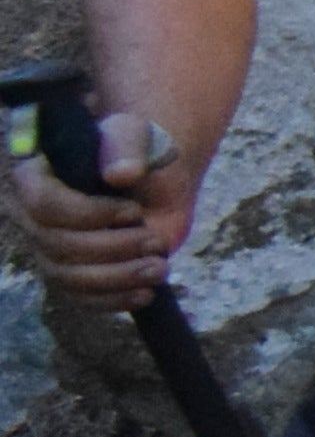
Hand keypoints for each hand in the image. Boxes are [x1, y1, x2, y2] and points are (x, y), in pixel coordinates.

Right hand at [11, 106, 194, 312]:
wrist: (151, 182)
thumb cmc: (134, 153)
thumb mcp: (133, 135)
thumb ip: (126, 145)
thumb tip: (122, 174)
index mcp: (34, 178)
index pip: (44, 205)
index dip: (90, 215)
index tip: (133, 212)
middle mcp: (31, 218)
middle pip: (58, 245)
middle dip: (114, 248)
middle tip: (156, 241)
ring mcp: (47, 250)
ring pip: (69, 277)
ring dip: (118, 277)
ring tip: (160, 268)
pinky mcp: (69, 275)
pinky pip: (80, 299)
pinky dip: (113, 300)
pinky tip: (146, 293)